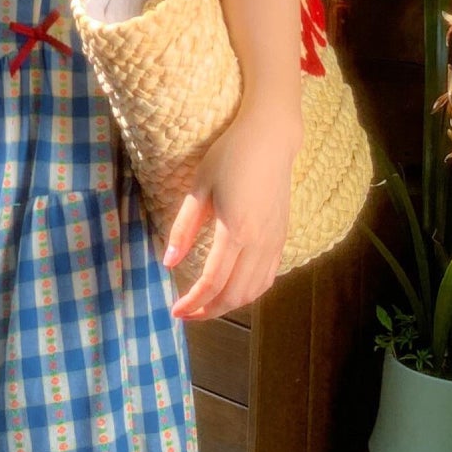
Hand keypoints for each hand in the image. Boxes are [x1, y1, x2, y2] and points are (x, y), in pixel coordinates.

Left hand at [162, 105, 299, 320]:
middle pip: (235, 294)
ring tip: (207, 306)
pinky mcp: (282, 236)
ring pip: (255, 290)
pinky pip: (268, 276)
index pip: (213, 282)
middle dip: (209, 310)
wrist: (270, 138)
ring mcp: (275, 241)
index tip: (176, 311)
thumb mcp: (200, 188)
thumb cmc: (230, 156)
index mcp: (236, 230)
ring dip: (229, 305)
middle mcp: (260, 242)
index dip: (193, 301)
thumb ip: (184, 228)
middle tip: (187, 314)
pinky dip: (250, 292)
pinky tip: (233, 290)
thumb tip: (168, 262)